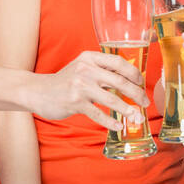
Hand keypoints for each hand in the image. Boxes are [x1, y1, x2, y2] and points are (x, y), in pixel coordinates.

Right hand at [32, 50, 148, 126]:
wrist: (38, 91)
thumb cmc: (65, 81)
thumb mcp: (82, 68)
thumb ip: (102, 70)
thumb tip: (130, 80)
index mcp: (90, 58)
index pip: (119, 62)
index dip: (134, 73)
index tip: (142, 83)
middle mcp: (86, 69)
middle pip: (119, 81)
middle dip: (136, 93)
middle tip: (145, 103)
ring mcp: (80, 86)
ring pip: (111, 98)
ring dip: (127, 109)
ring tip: (137, 116)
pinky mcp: (74, 102)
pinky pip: (98, 114)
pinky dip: (110, 121)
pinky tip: (118, 126)